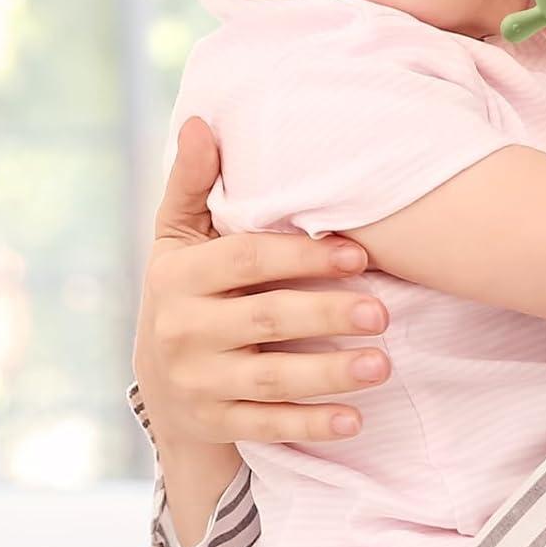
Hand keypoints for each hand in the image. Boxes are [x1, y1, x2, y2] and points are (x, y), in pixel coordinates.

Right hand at [135, 116, 393, 446]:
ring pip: (270, 379)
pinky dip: (313, 424)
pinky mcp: (217, 422)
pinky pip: (269, 426)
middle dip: (326, 314)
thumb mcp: (179, 238)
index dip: (303, 256)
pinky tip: (357, 419)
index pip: (246, 261)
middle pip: (265, 319)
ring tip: (383, 364)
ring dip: (329, 373)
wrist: (161, 384)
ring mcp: (199, 382)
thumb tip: (202, 120)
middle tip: (384, 312)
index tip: (360, 253)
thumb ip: (193, 183)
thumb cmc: (188, 291)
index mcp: (178, 276)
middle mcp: (182, 331)